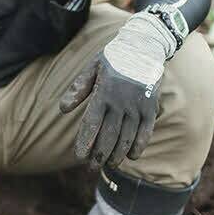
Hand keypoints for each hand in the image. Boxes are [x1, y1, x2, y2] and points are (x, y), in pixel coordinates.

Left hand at [59, 11, 176, 167]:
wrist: (144, 46)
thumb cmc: (113, 58)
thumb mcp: (92, 68)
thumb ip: (78, 88)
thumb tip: (62, 110)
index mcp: (103, 93)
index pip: (91, 125)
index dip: (85, 143)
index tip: (79, 157)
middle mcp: (120, 102)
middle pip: (108, 136)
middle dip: (99, 155)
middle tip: (91, 168)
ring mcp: (137, 106)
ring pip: (126, 137)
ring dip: (117, 154)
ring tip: (109, 164)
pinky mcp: (151, 107)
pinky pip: (145, 131)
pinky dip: (139, 145)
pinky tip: (131, 156)